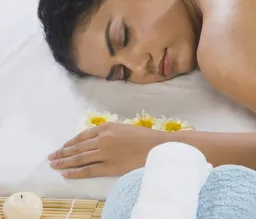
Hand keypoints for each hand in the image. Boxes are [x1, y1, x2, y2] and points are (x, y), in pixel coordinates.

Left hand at [48, 122, 169, 178]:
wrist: (158, 146)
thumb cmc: (145, 136)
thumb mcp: (125, 128)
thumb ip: (110, 133)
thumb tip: (97, 140)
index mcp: (107, 127)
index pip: (83, 135)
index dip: (70, 142)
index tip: (63, 147)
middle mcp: (103, 139)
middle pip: (78, 147)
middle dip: (63, 153)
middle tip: (52, 157)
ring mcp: (105, 153)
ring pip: (80, 158)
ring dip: (65, 162)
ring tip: (54, 165)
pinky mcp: (110, 166)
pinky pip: (89, 170)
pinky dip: (76, 172)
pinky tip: (66, 173)